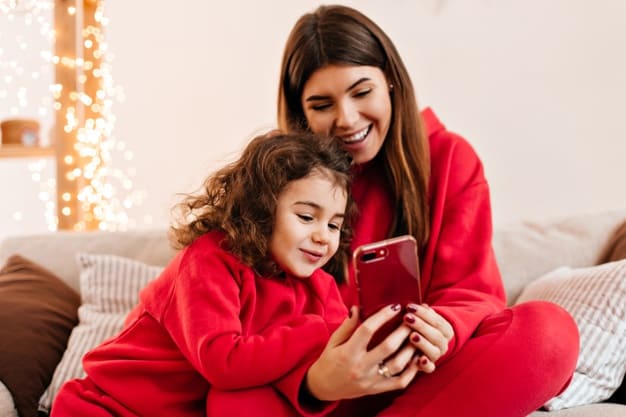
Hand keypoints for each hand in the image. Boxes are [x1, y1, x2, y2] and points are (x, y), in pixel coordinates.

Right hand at [305, 304, 420, 400]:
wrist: (323, 387)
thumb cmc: (329, 360)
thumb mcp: (333, 341)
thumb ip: (347, 325)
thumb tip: (358, 307)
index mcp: (348, 352)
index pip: (367, 330)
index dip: (382, 316)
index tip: (394, 307)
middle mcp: (360, 367)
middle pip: (388, 347)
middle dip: (402, 331)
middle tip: (411, 319)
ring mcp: (370, 380)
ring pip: (397, 365)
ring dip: (410, 350)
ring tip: (417, 336)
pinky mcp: (376, 390)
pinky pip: (399, 382)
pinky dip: (411, 371)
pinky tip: (417, 359)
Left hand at [402, 303, 453, 371]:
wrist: (419, 346)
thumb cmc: (419, 327)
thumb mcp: (422, 319)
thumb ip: (423, 313)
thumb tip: (424, 306)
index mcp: (446, 330)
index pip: (437, 321)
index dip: (423, 313)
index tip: (409, 307)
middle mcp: (444, 344)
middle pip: (436, 335)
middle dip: (421, 326)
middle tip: (407, 318)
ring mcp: (436, 356)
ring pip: (434, 351)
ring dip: (423, 343)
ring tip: (412, 336)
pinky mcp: (429, 367)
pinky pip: (430, 368)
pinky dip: (426, 365)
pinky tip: (419, 360)